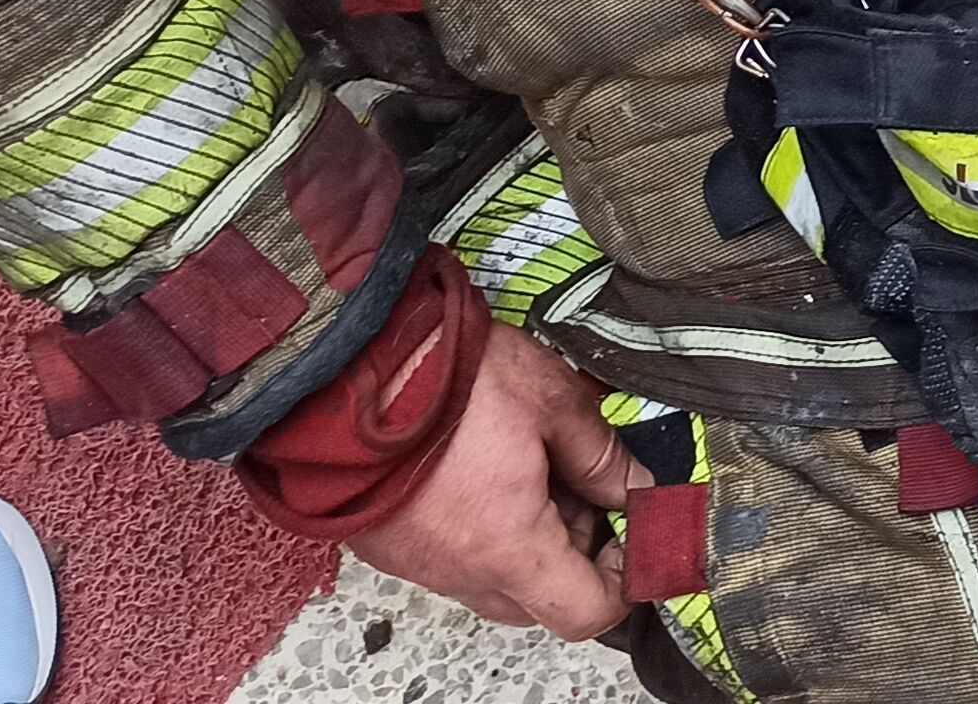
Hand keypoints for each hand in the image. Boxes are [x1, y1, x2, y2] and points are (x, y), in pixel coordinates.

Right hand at [345, 323, 649, 640]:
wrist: (343, 364)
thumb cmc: (439, 380)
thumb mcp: (551, 401)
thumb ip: (602, 456)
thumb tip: (634, 489)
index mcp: (509, 549)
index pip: (586, 613)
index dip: (623, 580)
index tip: (632, 533)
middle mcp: (459, 571)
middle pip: (541, 600)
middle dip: (576, 551)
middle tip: (581, 484)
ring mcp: (417, 561)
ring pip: (495, 578)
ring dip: (527, 539)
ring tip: (530, 464)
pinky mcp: (387, 542)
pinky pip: (451, 557)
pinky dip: (479, 529)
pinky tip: (484, 467)